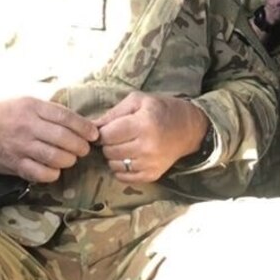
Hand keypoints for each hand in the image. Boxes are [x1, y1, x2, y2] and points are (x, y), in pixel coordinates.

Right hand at [0, 96, 97, 182]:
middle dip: (81, 146)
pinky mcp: (14, 164)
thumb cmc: (3, 113)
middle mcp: (27, 126)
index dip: (84, 127)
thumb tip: (78, 120)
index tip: (94, 134)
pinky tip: (55, 170)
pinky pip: (39, 173)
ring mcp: (20, 146)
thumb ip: (48, 110)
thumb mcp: (25, 101)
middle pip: (64, 138)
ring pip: (55, 157)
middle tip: (84, 149)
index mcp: (32, 107)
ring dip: (69, 160)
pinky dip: (52, 174)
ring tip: (71, 158)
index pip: (66, 117)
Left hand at [93, 92, 208, 182]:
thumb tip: (91, 127)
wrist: (188, 128)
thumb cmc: (161, 110)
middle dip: (108, 143)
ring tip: (125, 146)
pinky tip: (130, 157)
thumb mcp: (138, 101)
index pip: (107, 135)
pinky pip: (124, 178)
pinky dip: (121, 169)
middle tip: (118, 136)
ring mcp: (150, 164)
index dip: (102, 132)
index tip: (107, 128)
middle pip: (109, 151)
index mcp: (143, 124)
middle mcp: (147, 147)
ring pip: (114, 165)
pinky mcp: (152, 175)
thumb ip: (113, 113)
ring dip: (114, 156)